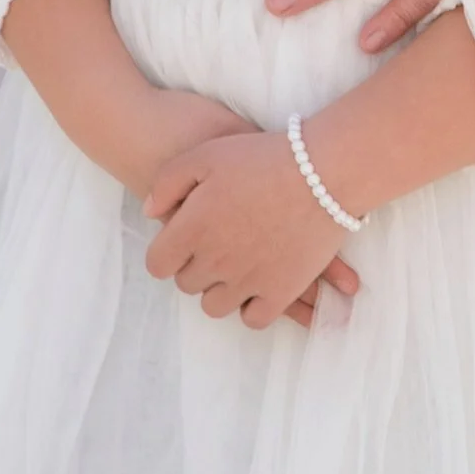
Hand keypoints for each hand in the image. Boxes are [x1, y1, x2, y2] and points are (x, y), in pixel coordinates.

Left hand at [143, 126, 351, 330]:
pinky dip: (252, 307)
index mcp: (192, 229)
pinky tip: (259, 285)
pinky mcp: (281, 291)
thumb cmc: (263, 157)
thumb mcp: (206, 154)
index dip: (167, 253)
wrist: (324, 170)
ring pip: (215, 306)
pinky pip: (254, 318)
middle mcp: (215, 261)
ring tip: (237, 265)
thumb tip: (150, 213)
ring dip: (220, 289)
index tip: (183, 242)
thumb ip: (168, 183)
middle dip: (196, 267)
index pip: (158, 265)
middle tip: (217, 244)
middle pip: (187, 285)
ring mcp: (248, 280)